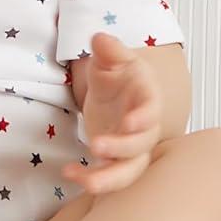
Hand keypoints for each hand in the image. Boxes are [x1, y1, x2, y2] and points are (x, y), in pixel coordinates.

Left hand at [72, 31, 161, 194]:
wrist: (117, 89)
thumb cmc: (119, 72)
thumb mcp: (113, 56)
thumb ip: (109, 48)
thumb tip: (100, 38)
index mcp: (147, 100)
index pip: (151, 111)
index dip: (143, 118)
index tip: (128, 122)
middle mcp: (144, 129)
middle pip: (141, 146)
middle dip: (121, 149)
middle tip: (96, 146)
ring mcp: (130, 148)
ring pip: (128, 171)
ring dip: (109, 179)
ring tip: (85, 181)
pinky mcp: (115, 159)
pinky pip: (107, 175)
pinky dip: (90, 177)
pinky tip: (69, 173)